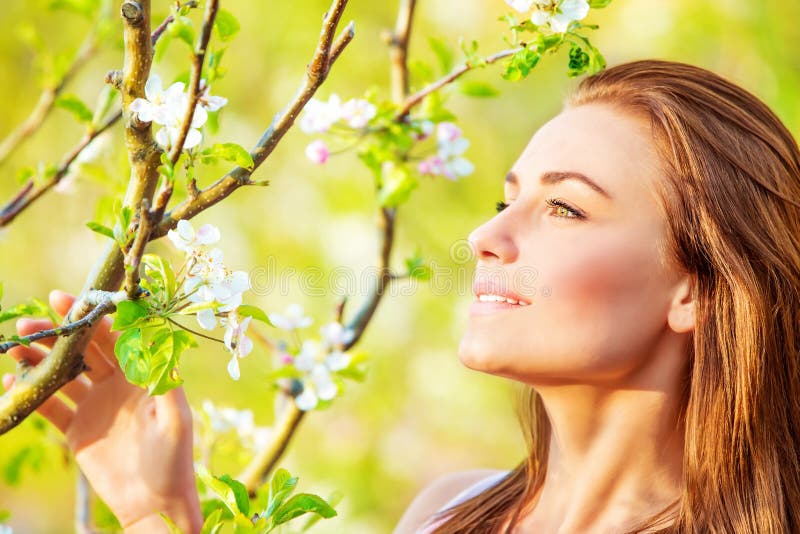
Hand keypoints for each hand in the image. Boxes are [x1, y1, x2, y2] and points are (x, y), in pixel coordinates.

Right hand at [3, 290, 202, 532]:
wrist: (153, 503)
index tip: (70, 301)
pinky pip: (49, 407)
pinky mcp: (76, 429)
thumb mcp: (175, 419)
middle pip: (84, 349)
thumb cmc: (173, 460)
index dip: (93, 317)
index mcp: (140, 375)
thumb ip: (165, 382)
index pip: (115, 337)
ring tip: (17, 347)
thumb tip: (158, 342)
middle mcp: (116, 384)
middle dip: (59, 332)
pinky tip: (11, 382)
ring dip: (40, 359)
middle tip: (31, 321)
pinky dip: (30, 394)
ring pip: (63, 373)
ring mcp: (94, 405)